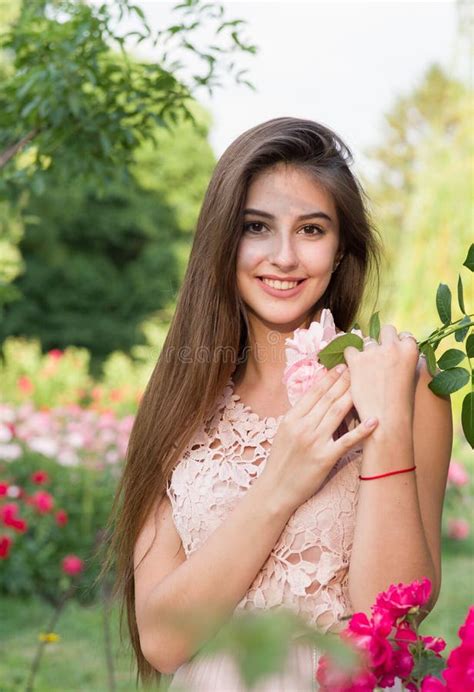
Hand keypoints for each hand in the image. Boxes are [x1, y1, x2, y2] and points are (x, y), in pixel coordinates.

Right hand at [259, 364, 378, 513]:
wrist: (275, 489)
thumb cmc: (281, 461)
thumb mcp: (284, 433)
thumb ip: (299, 416)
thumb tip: (315, 398)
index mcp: (292, 418)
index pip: (314, 392)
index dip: (329, 378)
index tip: (341, 367)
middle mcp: (303, 427)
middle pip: (328, 399)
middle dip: (344, 382)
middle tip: (357, 368)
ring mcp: (314, 442)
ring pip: (337, 413)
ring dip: (352, 397)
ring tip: (365, 384)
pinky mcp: (325, 458)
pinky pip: (346, 441)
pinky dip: (361, 430)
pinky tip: (374, 420)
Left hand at [343, 324, 419, 432]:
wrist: (386, 420)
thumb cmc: (401, 403)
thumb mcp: (411, 376)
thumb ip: (405, 359)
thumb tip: (397, 348)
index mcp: (410, 349)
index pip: (404, 335)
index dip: (397, 344)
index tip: (393, 354)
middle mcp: (393, 346)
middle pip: (386, 330)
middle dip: (382, 340)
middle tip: (378, 356)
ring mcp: (374, 352)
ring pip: (367, 341)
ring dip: (366, 351)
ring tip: (366, 370)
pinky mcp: (356, 360)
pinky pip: (350, 350)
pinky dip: (350, 358)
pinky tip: (353, 370)